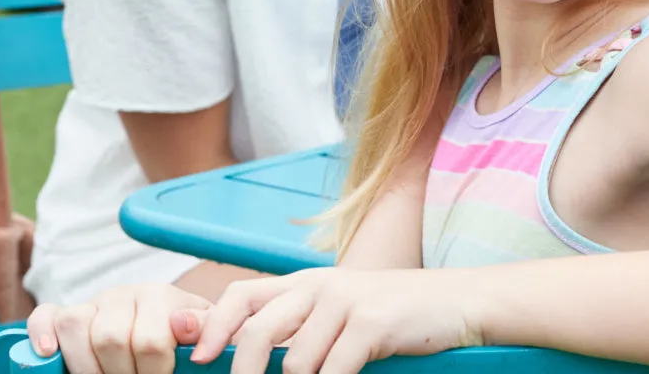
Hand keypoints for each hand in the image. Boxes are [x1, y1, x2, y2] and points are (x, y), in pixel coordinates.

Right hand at [27, 282, 210, 373]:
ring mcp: (94, 303)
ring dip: (86, 366)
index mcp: (161, 297)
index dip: (154, 371)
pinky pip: (46, 314)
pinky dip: (42, 333)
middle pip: (110, 337)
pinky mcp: (67, 315)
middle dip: (122, 373)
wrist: (174, 328)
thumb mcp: (205, 332)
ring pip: (75, 323)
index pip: (150, 339)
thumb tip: (182, 324)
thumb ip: (204, 327)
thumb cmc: (187, 340)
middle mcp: (125, 295)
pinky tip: (47, 353)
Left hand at [182, 268, 481, 373]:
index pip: (242, 294)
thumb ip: (296, 329)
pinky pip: (333, 372)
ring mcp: (346, 301)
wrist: (451, 302)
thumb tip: (251, 357)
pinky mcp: (372, 323)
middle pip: (258, 330)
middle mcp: (320, 285)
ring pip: (294, 364)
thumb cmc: (390, 317)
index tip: (197, 360)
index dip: (214, 326)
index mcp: (305, 283)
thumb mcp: (337, 314)